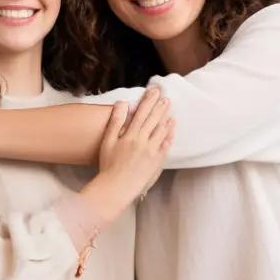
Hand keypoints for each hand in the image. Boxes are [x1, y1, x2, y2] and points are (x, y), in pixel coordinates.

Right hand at [95, 88, 173, 207]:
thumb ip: (116, 121)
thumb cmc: (108, 165)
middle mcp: (143, 141)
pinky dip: (170, 135)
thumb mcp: (107, 142)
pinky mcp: (157, 162)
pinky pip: (166, 146)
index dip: (149, 100)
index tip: (154, 91)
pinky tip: (172, 128)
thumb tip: (122, 103)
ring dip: (166, 118)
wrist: (116, 188)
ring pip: (161, 131)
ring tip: (170, 109)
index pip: (142, 113)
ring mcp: (152, 152)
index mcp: (130, 135)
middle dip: (160, 107)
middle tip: (166, 97)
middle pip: (154, 120)